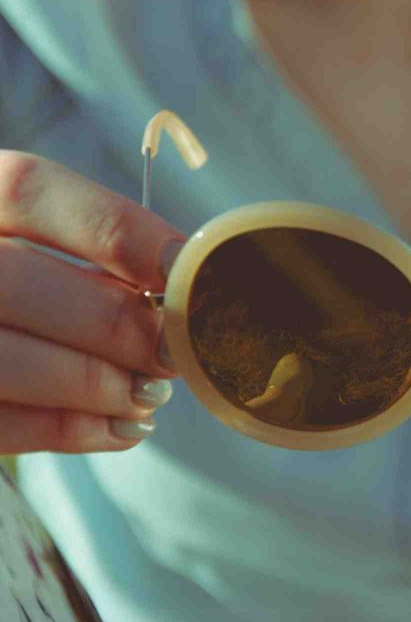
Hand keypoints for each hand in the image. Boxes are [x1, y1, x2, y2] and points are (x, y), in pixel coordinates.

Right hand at [0, 150, 184, 451]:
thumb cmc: (25, 288)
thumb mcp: (36, 245)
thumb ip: (92, 253)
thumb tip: (179, 287)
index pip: (28, 191)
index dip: (116, 229)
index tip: (181, 267)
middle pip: (18, 281)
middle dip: (114, 324)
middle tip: (173, 351)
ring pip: (5, 362)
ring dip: (96, 385)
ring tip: (151, 394)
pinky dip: (68, 431)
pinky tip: (122, 428)